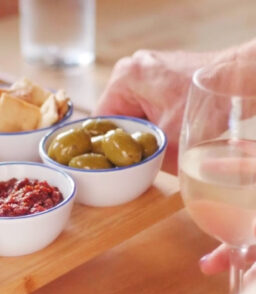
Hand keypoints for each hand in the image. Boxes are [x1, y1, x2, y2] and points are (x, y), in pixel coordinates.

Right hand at [93, 49, 226, 173]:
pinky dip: (151, 122)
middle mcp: (131, 71)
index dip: (102, 146)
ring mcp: (146, 72)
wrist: (239, 76)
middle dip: (123, 140)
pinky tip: (161, 134)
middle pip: (114, 117)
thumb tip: (138, 179)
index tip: (109, 163)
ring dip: (138, 131)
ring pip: (130, 113)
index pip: (99, 121)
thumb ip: (150, 160)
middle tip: (133, 159)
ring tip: (149, 148)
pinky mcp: (161, 77)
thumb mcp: (172, 138)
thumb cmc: (208, 97)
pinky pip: (145, 106)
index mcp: (123, 79)